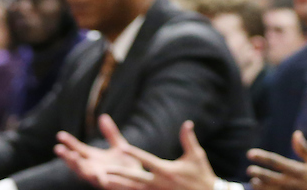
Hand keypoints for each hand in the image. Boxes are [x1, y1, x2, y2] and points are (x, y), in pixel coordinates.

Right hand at [54, 115, 143, 187]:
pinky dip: (97, 177)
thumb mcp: (118, 145)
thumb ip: (111, 133)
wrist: (141, 180)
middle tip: (57, 148)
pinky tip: (93, 172)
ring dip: (78, 166)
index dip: (69, 143)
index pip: (78, 150)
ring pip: (85, 173)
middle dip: (67, 156)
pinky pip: (102, 181)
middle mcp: (94, 169)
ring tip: (72, 156)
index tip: (59, 135)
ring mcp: (101, 177)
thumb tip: (102, 116)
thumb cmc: (128, 165)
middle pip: (77, 163)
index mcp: (95, 159)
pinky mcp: (110, 184)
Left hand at [88, 120, 218, 189]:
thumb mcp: (197, 155)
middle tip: (104, 171)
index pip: (146, 160)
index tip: (122, 147)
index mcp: (166, 170)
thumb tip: (187, 122)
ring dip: (120, 186)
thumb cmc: (202, 175)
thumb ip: (188, 139)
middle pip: (134, 178)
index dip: (134, 153)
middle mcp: (159, 182)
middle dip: (119, 174)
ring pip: (134, 189)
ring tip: (105, 182)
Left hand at [247, 131, 306, 189]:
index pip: (277, 162)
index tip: (250, 153)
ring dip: (260, 187)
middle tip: (250, 169)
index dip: (262, 157)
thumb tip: (296, 133)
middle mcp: (293, 183)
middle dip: (259, 174)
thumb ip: (304, 149)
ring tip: (253, 182)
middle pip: (271, 179)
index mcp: (299, 171)